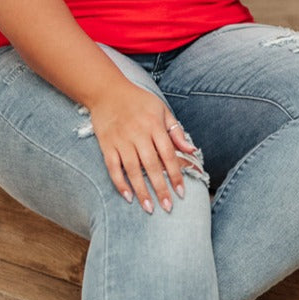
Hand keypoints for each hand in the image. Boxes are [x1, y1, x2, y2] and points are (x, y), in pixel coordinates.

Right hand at [88, 82, 196, 213]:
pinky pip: (113, 167)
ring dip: (142, 191)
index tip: (181, 193)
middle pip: (152, 165)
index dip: (176, 175)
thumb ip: (176, 131)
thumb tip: (192, 150)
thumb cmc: (138, 101)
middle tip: (167, 207)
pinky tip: (128, 197)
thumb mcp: (161, 110)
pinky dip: (120, 183)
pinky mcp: (106, 144)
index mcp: (154, 125)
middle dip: (161, 188)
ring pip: (133, 170)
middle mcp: (138, 134)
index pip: (168, 154)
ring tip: (149, 208)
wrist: (106, 91)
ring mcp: (121, 140)